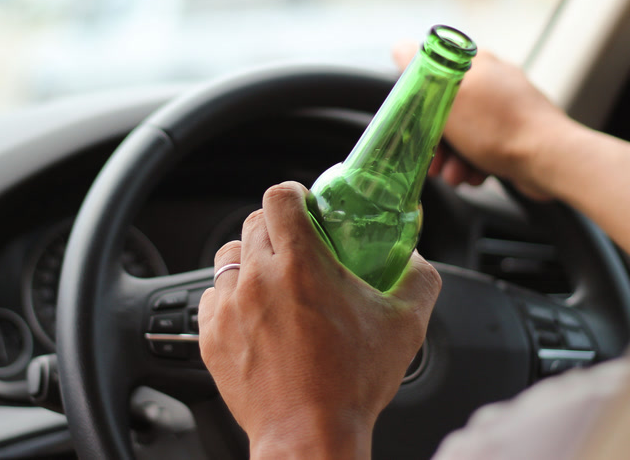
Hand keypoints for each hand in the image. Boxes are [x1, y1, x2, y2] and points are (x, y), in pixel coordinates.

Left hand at [198, 181, 441, 458]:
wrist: (310, 437)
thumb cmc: (353, 385)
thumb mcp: (406, 325)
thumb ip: (418, 279)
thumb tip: (415, 260)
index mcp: (301, 264)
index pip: (279, 197)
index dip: (292, 195)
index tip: (303, 206)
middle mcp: (258, 279)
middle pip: (253, 223)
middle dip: (276, 229)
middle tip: (297, 249)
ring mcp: (230, 307)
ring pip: (228, 257)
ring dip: (249, 261)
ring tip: (272, 283)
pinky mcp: (212, 337)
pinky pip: (212, 298)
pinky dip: (230, 299)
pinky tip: (254, 316)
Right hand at [393, 42, 572, 199]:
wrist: (551, 160)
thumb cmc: (498, 127)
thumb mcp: (448, 94)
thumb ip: (420, 69)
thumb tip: (398, 47)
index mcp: (475, 63)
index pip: (431, 78)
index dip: (418, 107)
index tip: (412, 130)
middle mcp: (492, 80)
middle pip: (445, 111)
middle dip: (436, 142)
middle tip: (432, 164)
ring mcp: (507, 108)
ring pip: (463, 134)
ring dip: (454, 159)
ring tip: (457, 177)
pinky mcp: (518, 133)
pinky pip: (484, 148)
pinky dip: (475, 164)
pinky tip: (475, 177)